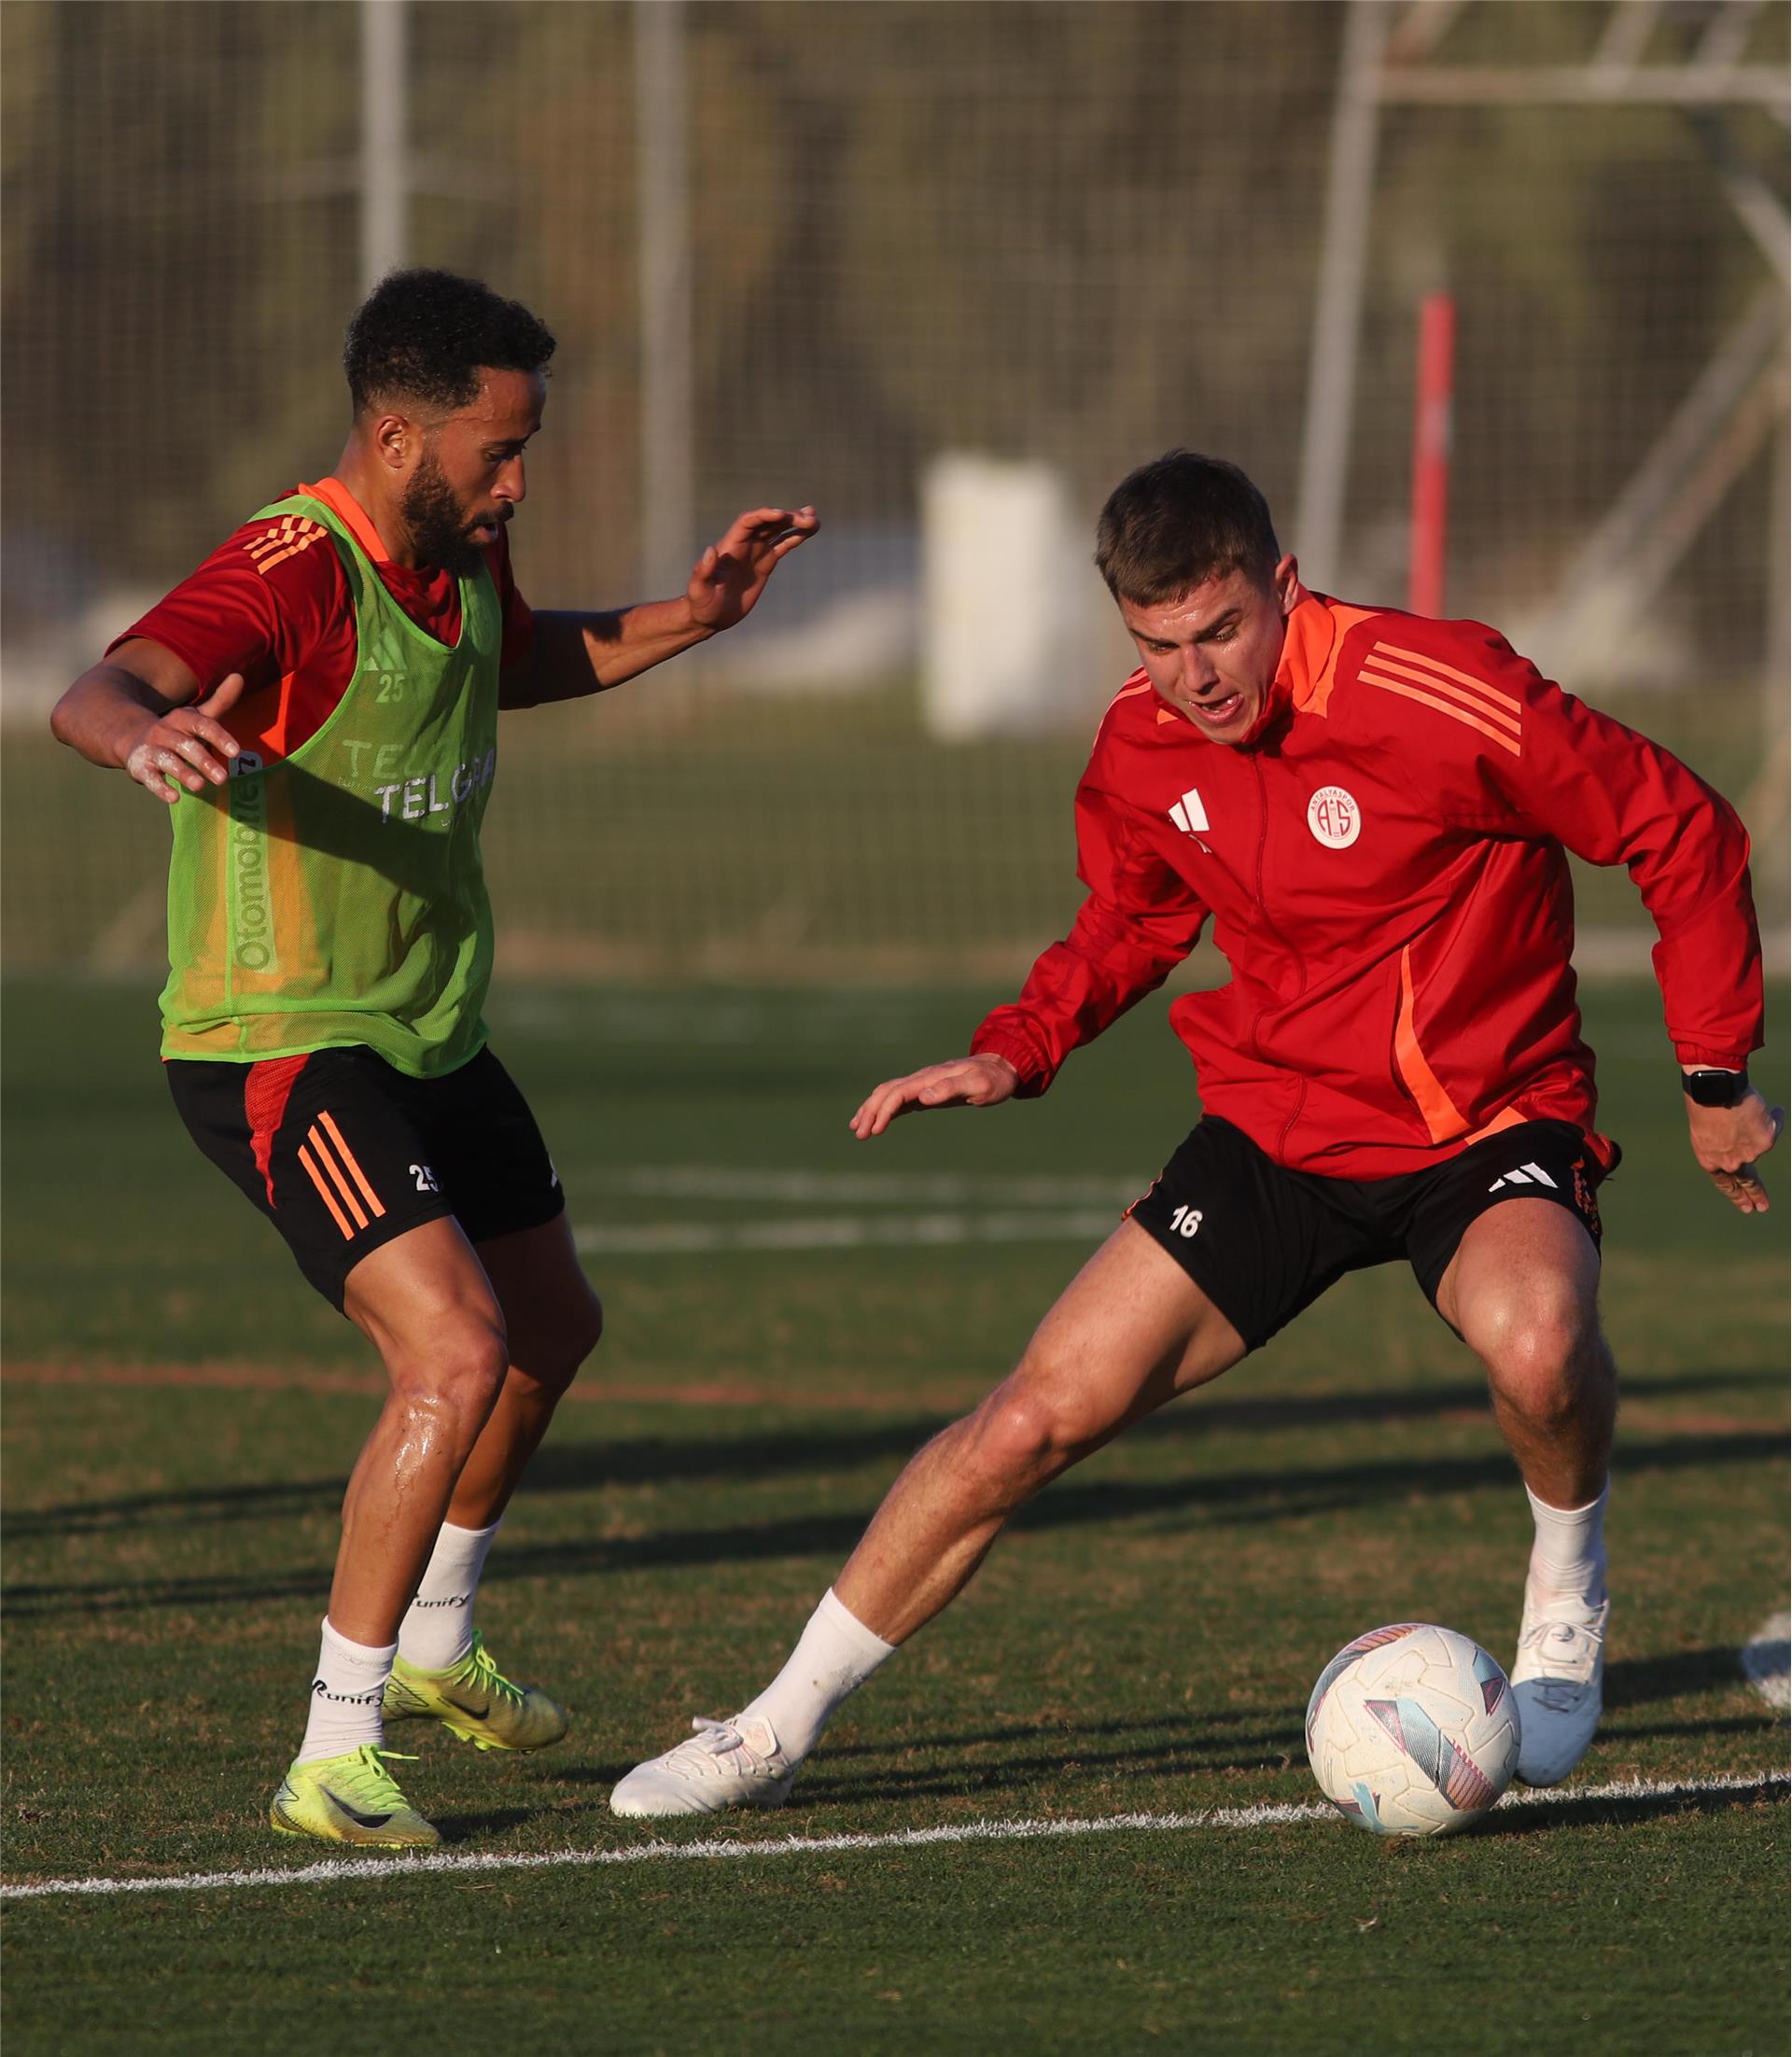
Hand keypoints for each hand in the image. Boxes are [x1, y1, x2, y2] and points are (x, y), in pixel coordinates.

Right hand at [123, 673, 245, 802]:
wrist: (131, 738)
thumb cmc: (177, 731)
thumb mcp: (197, 716)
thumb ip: (220, 701)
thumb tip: (239, 675)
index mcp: (181, 719)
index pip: (202, 724)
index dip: (219, 737)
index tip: (237, 752)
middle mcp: (165, 732)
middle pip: (185, 745)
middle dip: (204, 761)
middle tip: (224, 778)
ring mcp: (151, 750)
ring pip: (167, 761)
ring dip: (183, 772)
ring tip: (200, 786)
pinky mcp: (140, 768)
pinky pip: (150, 778)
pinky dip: (160, 788)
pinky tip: (174, 798)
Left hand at [686, 506, 817, 632]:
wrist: (709, 616)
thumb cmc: (701, 604)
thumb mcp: (698, 590)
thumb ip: (703, 571)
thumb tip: (711, 550)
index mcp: (730, 546)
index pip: (748, 522)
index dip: (765, 515)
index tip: (783, 515)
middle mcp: (744, 544)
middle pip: (767, 522)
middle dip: (787, 518)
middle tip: (808, 518)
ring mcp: (756, 553)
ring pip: (778, 531)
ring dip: (795, 523)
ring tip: (815, 520)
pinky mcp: (765, 564)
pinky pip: (782, 545)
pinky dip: (796, 538)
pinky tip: (810, 531)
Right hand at [850, 1054, 1019, 1138]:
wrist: (1001, 1068)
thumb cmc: (992, 1080)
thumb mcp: (977, 1085)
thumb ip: (951, 1089)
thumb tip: (923, 1097)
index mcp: (931, 1077)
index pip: (898, 1092)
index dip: (884, 1110)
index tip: (874, 1130)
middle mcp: (922, 1078)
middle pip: (886, 1092)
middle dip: (870, 1112)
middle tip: (859, 1134)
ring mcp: (922, 1084)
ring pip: (888, 1094)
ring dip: (871, 1110)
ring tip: (857, 1130)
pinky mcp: (925, 1091)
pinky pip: (898, 1099)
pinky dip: (883, 1110)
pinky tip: (876, 1122)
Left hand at [1686, 1088, 1783, 1213]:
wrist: (1714, 1091)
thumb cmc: (1704, 1105)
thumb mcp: (1705, 1131)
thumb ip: (1722, 1144)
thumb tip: (1741, 1142)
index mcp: (1710, 1160)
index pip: (1725, 1183)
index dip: (1736, 1194)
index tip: (1746, 1207)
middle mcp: (1731, 1163)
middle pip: (1747, 1180)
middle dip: (1756, 1194)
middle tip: (1763, 1207)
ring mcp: (1750, 1153)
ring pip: (1759, 1141)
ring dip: (1757, 1126)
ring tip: (1746, 1110)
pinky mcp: (1766, 1141)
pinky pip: (1774, 1125)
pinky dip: (1773, 1117)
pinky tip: (1768, 1107)